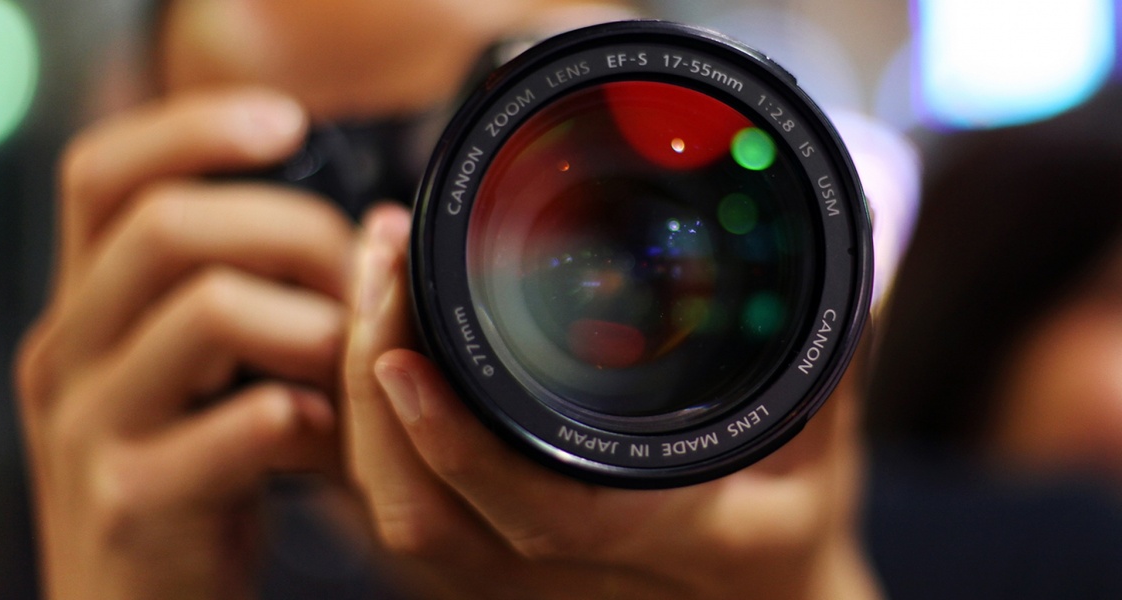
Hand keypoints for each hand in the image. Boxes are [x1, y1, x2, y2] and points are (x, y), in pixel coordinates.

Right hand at [14, 88, 353, 599]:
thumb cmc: (189, 479)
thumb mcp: (192, 375)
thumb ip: (243, 296)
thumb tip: (367, 231)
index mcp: (86, 309)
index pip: (103, 175)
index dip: (190, 129)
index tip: (286, 123)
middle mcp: (69, 354)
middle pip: (166, 227)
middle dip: (288, 231)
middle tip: (356, 277)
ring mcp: (92, 429)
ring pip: (207, 311)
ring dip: (312, 325)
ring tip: (351, 363)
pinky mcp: (135, 502)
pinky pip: (242, 426)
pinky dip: (309, 418)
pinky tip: (328, 437)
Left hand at [343, 205, 882, 598]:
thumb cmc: (790, 530)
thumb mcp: (827, 448)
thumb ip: (829, 356)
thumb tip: (848, 253)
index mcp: (656, 541)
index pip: (537, 510)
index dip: (456, 439)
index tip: (403, 348)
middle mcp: (565, 578)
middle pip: (424, 514)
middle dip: (374, 386)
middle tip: (381, 258)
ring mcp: (515, 576)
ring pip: (397, 512)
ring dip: (361, 395)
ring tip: (375, 278)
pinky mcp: (487, 558)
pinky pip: (402, 501)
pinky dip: (372, 422)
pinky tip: (380, 338)